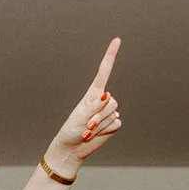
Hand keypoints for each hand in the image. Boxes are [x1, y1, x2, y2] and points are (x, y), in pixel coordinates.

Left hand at [44, 38, 122, 172]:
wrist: (73, 148)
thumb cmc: (71, 130)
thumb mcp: (80, 116)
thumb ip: (94, 106)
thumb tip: (107, 95)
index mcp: (92, 94)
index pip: (104, 71)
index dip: (110, 56)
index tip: (117, 41)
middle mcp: (102, 100)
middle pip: (112, 101)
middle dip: (99, 115)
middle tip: (87, 125)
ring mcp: (109, 112)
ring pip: (114, 113)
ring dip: (100, 125)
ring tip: (89, 130)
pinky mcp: (113, 124)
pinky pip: (117, 124)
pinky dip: (106, 130)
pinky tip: (96, 133)